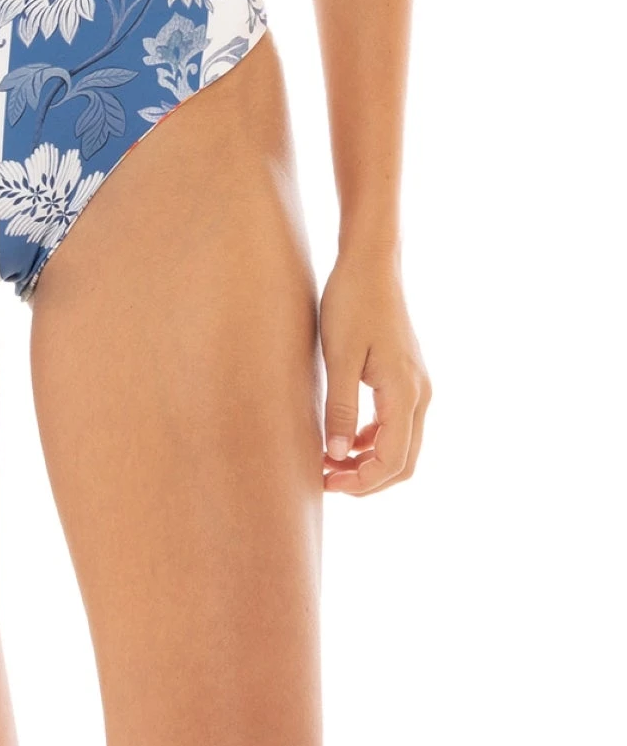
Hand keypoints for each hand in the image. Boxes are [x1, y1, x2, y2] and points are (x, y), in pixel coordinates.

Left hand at [319, 248, 430, 494]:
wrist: (371, 262)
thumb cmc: (351, 302)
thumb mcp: (339, 356)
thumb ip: (340, 408)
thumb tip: (336, 455)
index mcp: (404, 392)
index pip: (393, 460)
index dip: (362, 482)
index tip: (326, 483)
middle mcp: (419, 393)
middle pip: (404, 461)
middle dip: (367, 479)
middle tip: (326, 480)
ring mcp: (417, 384)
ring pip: (402, 444)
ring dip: (369, 461)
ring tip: (329, 462)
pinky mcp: (406, 376)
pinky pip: (397, 423)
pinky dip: (373, 439)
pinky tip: (344, 438)